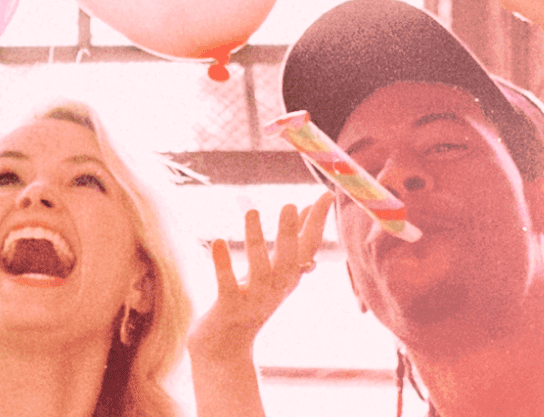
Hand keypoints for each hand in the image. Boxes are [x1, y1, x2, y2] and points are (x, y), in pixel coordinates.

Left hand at [193, 200, 327, 351]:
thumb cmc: (249, 303)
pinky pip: (226, 285)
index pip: (308, 247)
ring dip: (255, 240)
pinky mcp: (228, 309)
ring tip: (251, 211)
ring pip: (259, 270)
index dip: (317, 222)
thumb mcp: (273, 271)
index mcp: (288, 278)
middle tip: (289, 203)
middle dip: (290, 232)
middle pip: (289, 259)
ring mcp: (254, 301)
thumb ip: (289, 242)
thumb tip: (304, 207)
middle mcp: (276, 290)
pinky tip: (217, 242)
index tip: (326, 194)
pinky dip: (223, 264)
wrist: (224, 348)